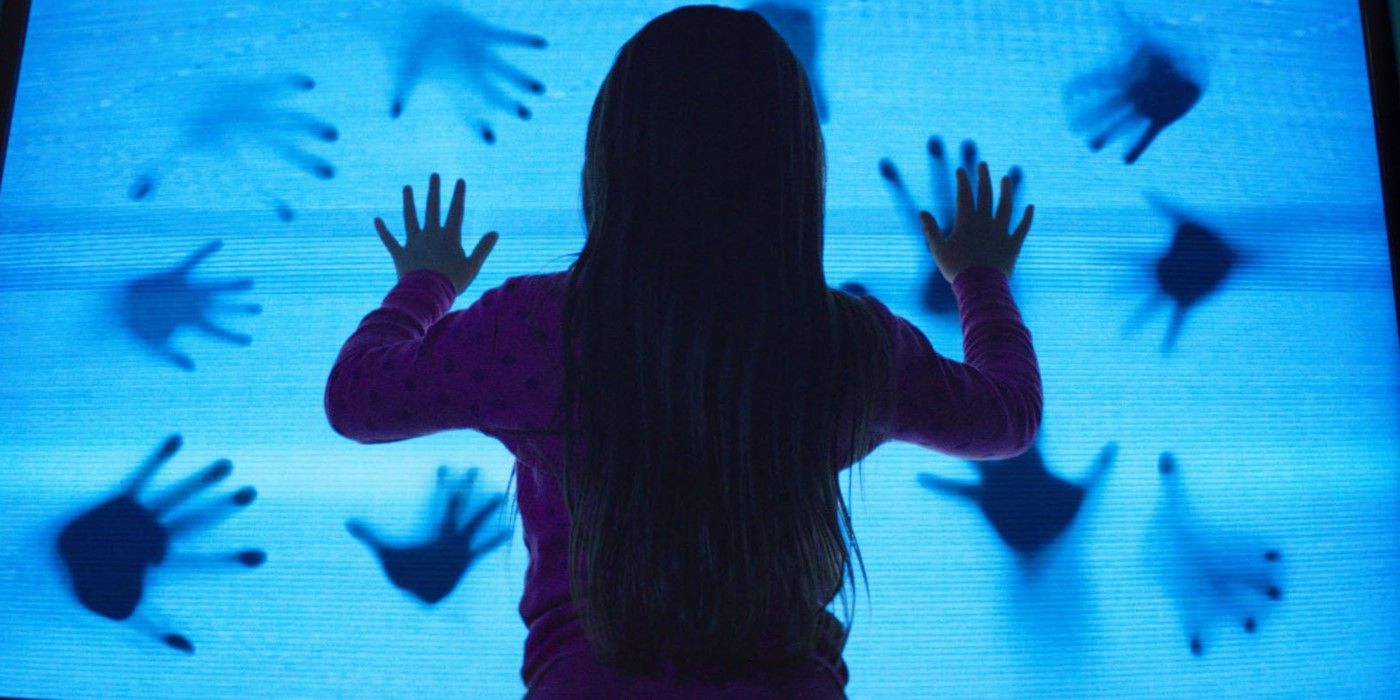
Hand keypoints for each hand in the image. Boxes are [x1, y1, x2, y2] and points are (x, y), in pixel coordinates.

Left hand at [375, 173, 497, 295]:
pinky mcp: (400, 254)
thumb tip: (495, 233)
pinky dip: (383, 230)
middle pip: (432, 208)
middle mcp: (430, 235)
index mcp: (449, 237)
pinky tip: (377, 219)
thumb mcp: (472, 266)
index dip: (458, 195)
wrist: (427, 295)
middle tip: (434, 175)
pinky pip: (390, 240)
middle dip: (434, 191)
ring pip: (410, 218)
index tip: (460, 181)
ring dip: (408, 202)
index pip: (456, 211)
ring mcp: (413, 243)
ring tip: (407, 187)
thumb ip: (483, 248)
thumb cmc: (453, 282)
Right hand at [920, 162, 1032, 282]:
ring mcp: (1001, 232)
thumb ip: (931, 229)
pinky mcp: (1013, 244)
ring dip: (1006, 191)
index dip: (963, 181)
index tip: (961, 170)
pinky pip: (1022, 228)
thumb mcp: (938, 249)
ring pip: (1005, 206)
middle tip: (983, 165)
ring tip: (1006, 179)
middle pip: (985, 195)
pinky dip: (1027, 217)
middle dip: (984, 178)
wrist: (980, 286)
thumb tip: (922, 212)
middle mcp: (985, 222)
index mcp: (966, 222)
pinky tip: (1030, 207)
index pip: (964, 195)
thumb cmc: (956, 269)